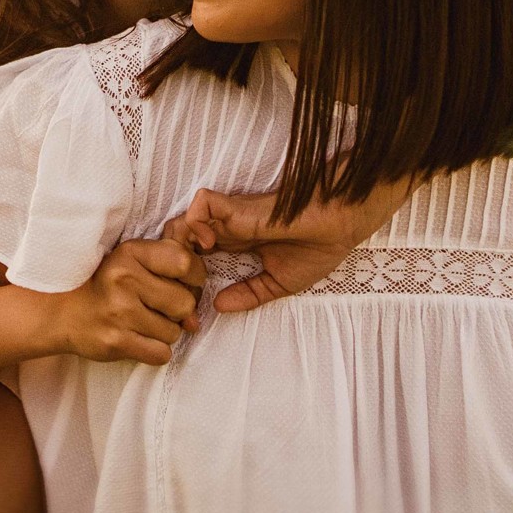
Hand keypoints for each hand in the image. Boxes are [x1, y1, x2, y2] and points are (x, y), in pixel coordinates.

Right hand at [51, 238, 206, 366]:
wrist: (62, 312)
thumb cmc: (105, 283)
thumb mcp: (131, 259)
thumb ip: (168, 261)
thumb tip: (201, 299)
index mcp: (130, 253)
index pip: (184, 262)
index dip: (195, 276)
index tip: (187, 282)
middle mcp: (124, 280)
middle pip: (184, 303)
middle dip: (180, 310)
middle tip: (161, 308)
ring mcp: (119, 312)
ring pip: (174, 332)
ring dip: (166, 331)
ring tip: (144, 322)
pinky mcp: (116, 342)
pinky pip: (161, 354)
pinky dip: (156, 350)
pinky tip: (139, 338)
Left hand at [163, 179, 413, 312]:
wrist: (343, 222)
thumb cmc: (319, 247)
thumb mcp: (280, 281)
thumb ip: (249, 293)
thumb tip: (217, 308)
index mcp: (235, 243)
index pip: (194, 254)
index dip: (184, 274)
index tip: (188, 301)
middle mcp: (227, 229)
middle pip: (178, 237)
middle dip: (170, 260)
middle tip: (178, 285)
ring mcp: (230, 216)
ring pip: (182, 220)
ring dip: (177, 243)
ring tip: (190, 268)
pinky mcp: (239, 205)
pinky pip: (201, 204)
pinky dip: (194, 223)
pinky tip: (207, 245)